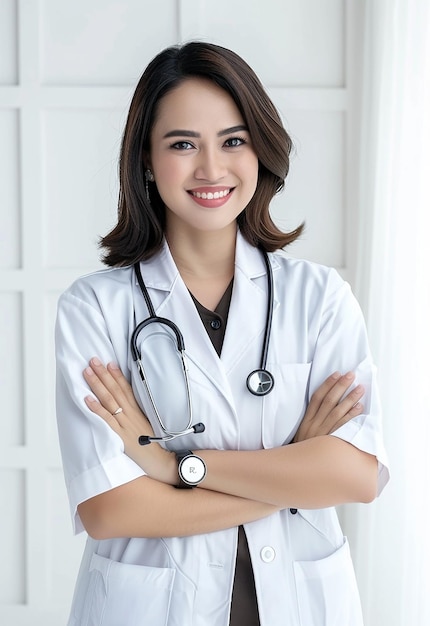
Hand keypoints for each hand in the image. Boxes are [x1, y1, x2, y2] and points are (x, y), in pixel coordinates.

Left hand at [83, 358, 175, 483]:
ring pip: (109, 400)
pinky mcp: (120, 435)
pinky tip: (87, 398)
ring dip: (97, 385)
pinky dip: (96, 408)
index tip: (109, 362)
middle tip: (93, 360)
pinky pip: (106, 419)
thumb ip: (137, 414)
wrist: (160, 460)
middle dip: (103, 374)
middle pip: (115, 390)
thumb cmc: (153, 444)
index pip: (126, 388)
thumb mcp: (148, 424)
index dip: (117, 375)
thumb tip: (127, 404)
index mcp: (138, 410)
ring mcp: (125, 423)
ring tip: (87, 372)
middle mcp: (131, 414)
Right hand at [293, 371, 363, 442]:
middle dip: (340, 386)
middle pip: (329, 400)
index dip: (327, 384)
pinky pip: (343, 426)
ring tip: (360, 388)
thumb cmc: (304, 449)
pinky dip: (351, 416)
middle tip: (351, 375)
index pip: (317, 397)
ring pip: (337, 411)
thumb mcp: (303, 432)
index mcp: (307, 420)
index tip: (336, 374)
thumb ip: (313, 419)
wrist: (299, 467)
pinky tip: (359, 408)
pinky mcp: (331, 441)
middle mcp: (315, 424)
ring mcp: (324, 433)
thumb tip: (326, 405)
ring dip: (350, 398)